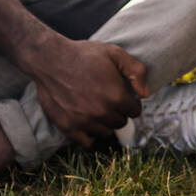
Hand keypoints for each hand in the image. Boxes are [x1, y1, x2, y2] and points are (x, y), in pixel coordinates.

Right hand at [24, 36, 150, 147]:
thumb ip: (136, 71)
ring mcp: (84, 122)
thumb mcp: (114, 53)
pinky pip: (88, 142)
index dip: (130, 102)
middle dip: (118, 112)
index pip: (135, 111)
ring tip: (96, 108)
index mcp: (116, 96)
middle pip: (121, 122)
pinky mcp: (69, 128)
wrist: (50, 60)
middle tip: (108, 100)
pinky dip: (90, 135)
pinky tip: (88, 123)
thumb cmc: (83, 55)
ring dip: (104, 123)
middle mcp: (102, 112)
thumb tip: (145, 94)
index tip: (122, 96)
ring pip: (106, 132)